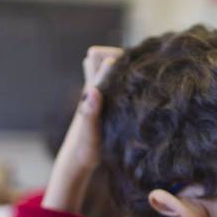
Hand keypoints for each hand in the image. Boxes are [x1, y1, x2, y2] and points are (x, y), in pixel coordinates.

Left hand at [42, 46, 121, 212]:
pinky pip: (112, 83)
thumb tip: (93, 90)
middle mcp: (93, 87)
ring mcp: (98, 95)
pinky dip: (123, 82)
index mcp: (91, 89)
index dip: (114, 55)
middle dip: (118, 57)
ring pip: (106, 69)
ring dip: (121, 69)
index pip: (98, 57)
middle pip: (99, 57)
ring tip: (139, 80)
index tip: (133, 67)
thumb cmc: (84, 150)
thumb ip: (90, 113)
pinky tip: (137, 94)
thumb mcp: (89, 134)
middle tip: (137, 72)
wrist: (77, 161)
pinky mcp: (103, 104)